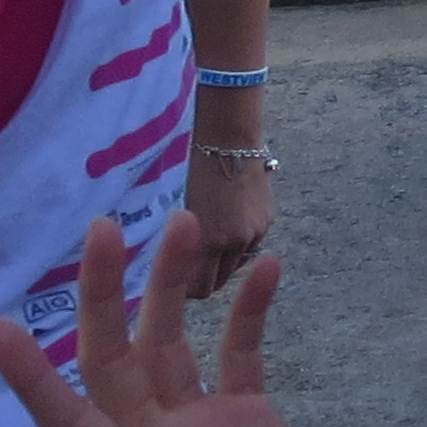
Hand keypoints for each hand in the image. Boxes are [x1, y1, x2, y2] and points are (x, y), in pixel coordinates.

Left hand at [0, 213, 379, 426]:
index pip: (72, 422)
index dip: (32, 378)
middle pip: (115, 360)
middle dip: (106, 296)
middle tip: (105, 227)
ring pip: (171, 342)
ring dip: (173, 285)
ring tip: (187, 222)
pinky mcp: (250, 418)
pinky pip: (241, 350)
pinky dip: (249, 310)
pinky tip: (266, 268)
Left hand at [182, 144, 276, 298]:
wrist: (226, 136)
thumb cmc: (187, 169)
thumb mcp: (173, 210)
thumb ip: (169, 243)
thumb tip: (159, 266)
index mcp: (204, 242)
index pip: (196, 290)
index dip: (183, 290)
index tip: (169, 283)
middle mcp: (232, 243)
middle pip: (217, 283)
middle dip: (202, 281)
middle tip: (186, 270)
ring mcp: (253, 232)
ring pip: (235, 266)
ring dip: (221, 264)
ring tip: (206, 247)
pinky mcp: (267, 220)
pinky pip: (249, 247)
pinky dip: (237, 246)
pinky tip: (225, 227)